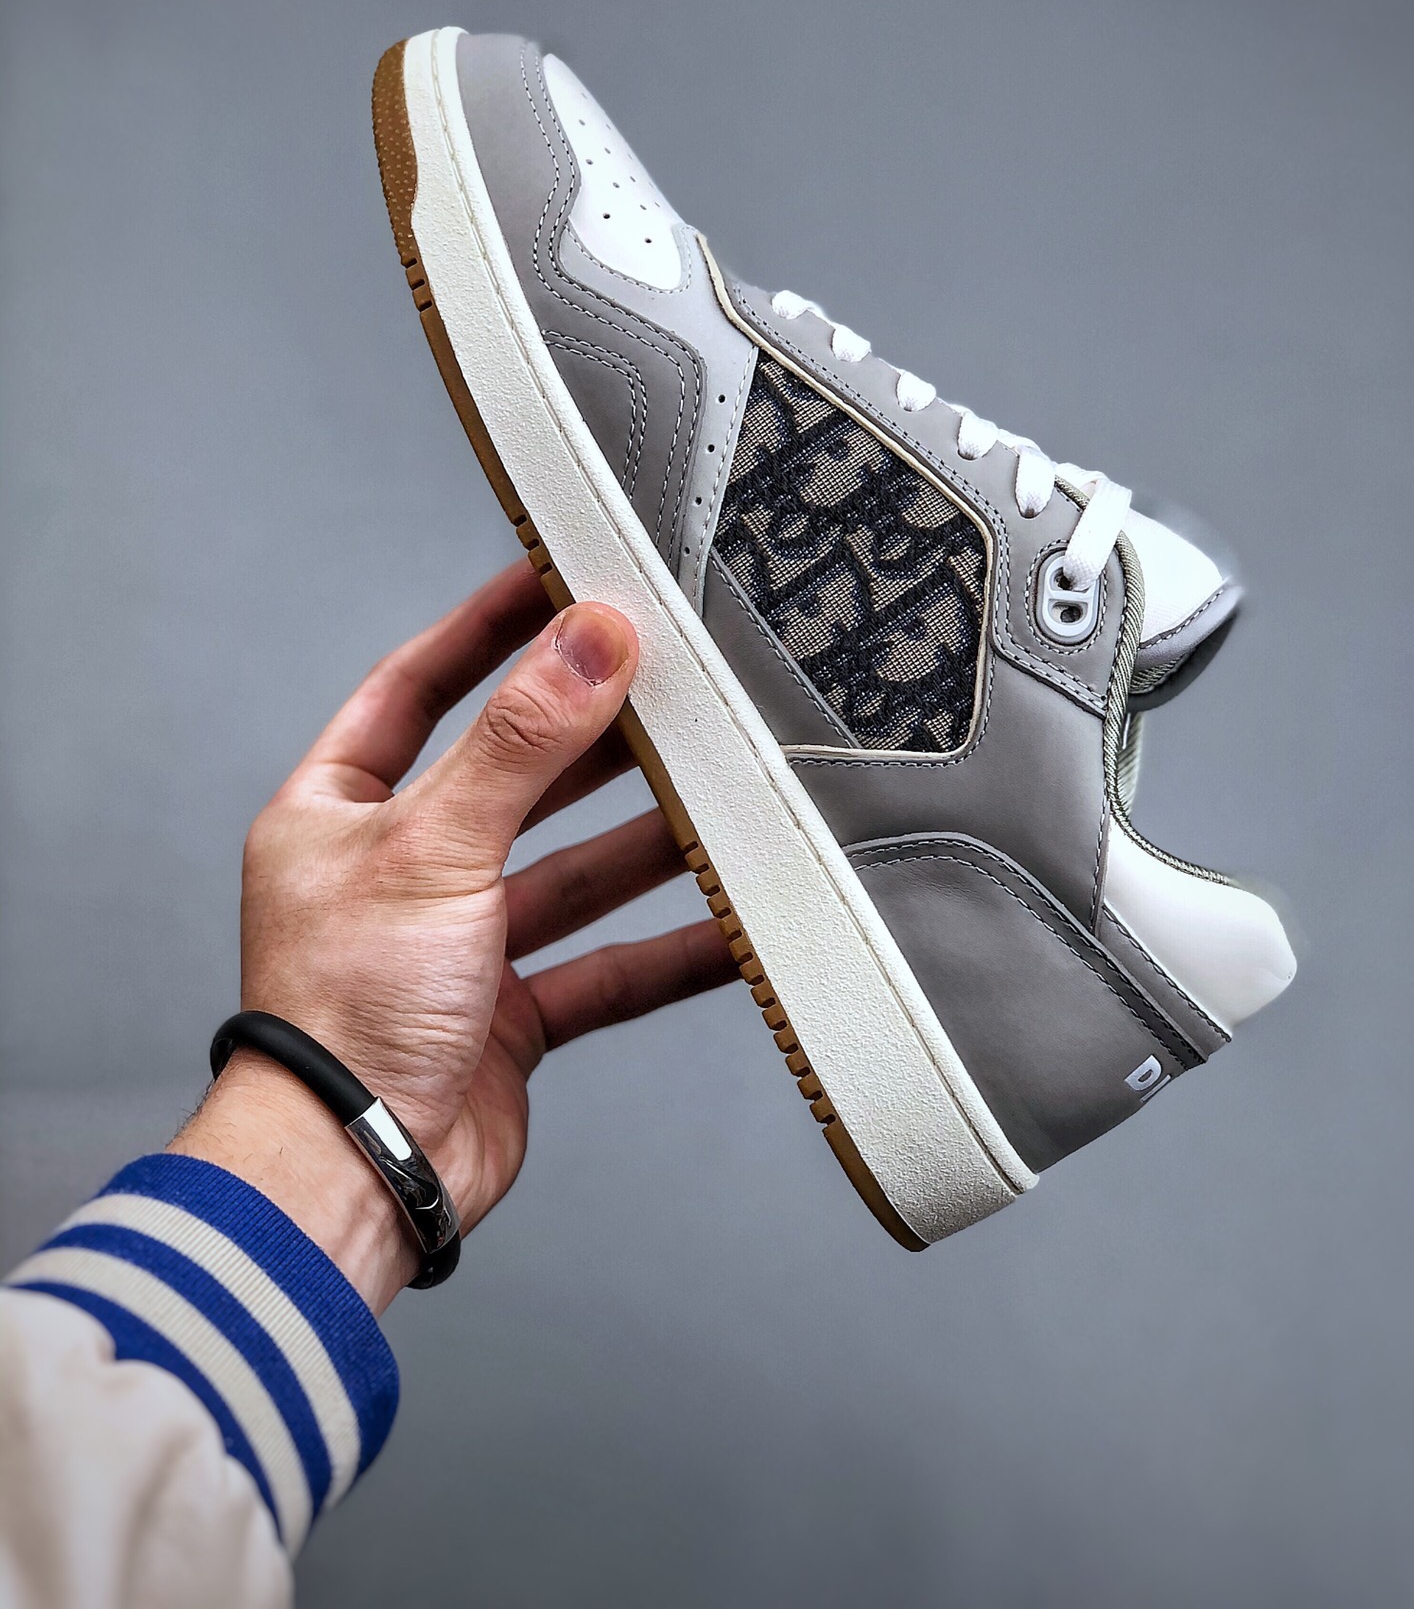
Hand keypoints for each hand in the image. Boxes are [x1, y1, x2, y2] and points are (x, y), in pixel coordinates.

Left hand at [171, 560, 733, 1307]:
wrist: (352, 1177)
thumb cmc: (344, 1015)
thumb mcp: (434, 847)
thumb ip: (520, 742)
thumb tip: (590, 637)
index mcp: (339, 814)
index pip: (416, 688)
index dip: (486, 631)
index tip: (555, 577)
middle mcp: (396, 873)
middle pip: (512, 778)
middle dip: (592, 736)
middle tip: (673, 681)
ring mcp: (457, 947)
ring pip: (572, 871)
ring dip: (644, 839)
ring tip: (724, 789)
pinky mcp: (509, 1016)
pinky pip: (606, 968)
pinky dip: (669, 950)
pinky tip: (735, 925)